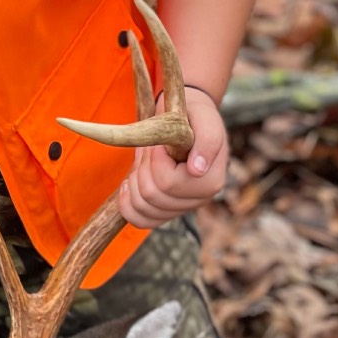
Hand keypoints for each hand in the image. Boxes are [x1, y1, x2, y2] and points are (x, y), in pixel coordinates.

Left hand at [118, 86, 227, 229]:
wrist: (186, 120)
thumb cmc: (194, 116)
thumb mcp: (204, 118)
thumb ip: (206, 141)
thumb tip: (197, 170)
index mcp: (210, 181)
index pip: (167, 183)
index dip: (155, 159)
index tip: (161, 143)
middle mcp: (199, 200)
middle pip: (151, 196)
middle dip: (142, 167)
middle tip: (151, 148)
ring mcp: (180, 208)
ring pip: (142, 208)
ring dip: (134, 180)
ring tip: (144, 161)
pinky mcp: (164, 211)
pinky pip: (140, 220)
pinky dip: (127, 204)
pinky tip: (127, 185)